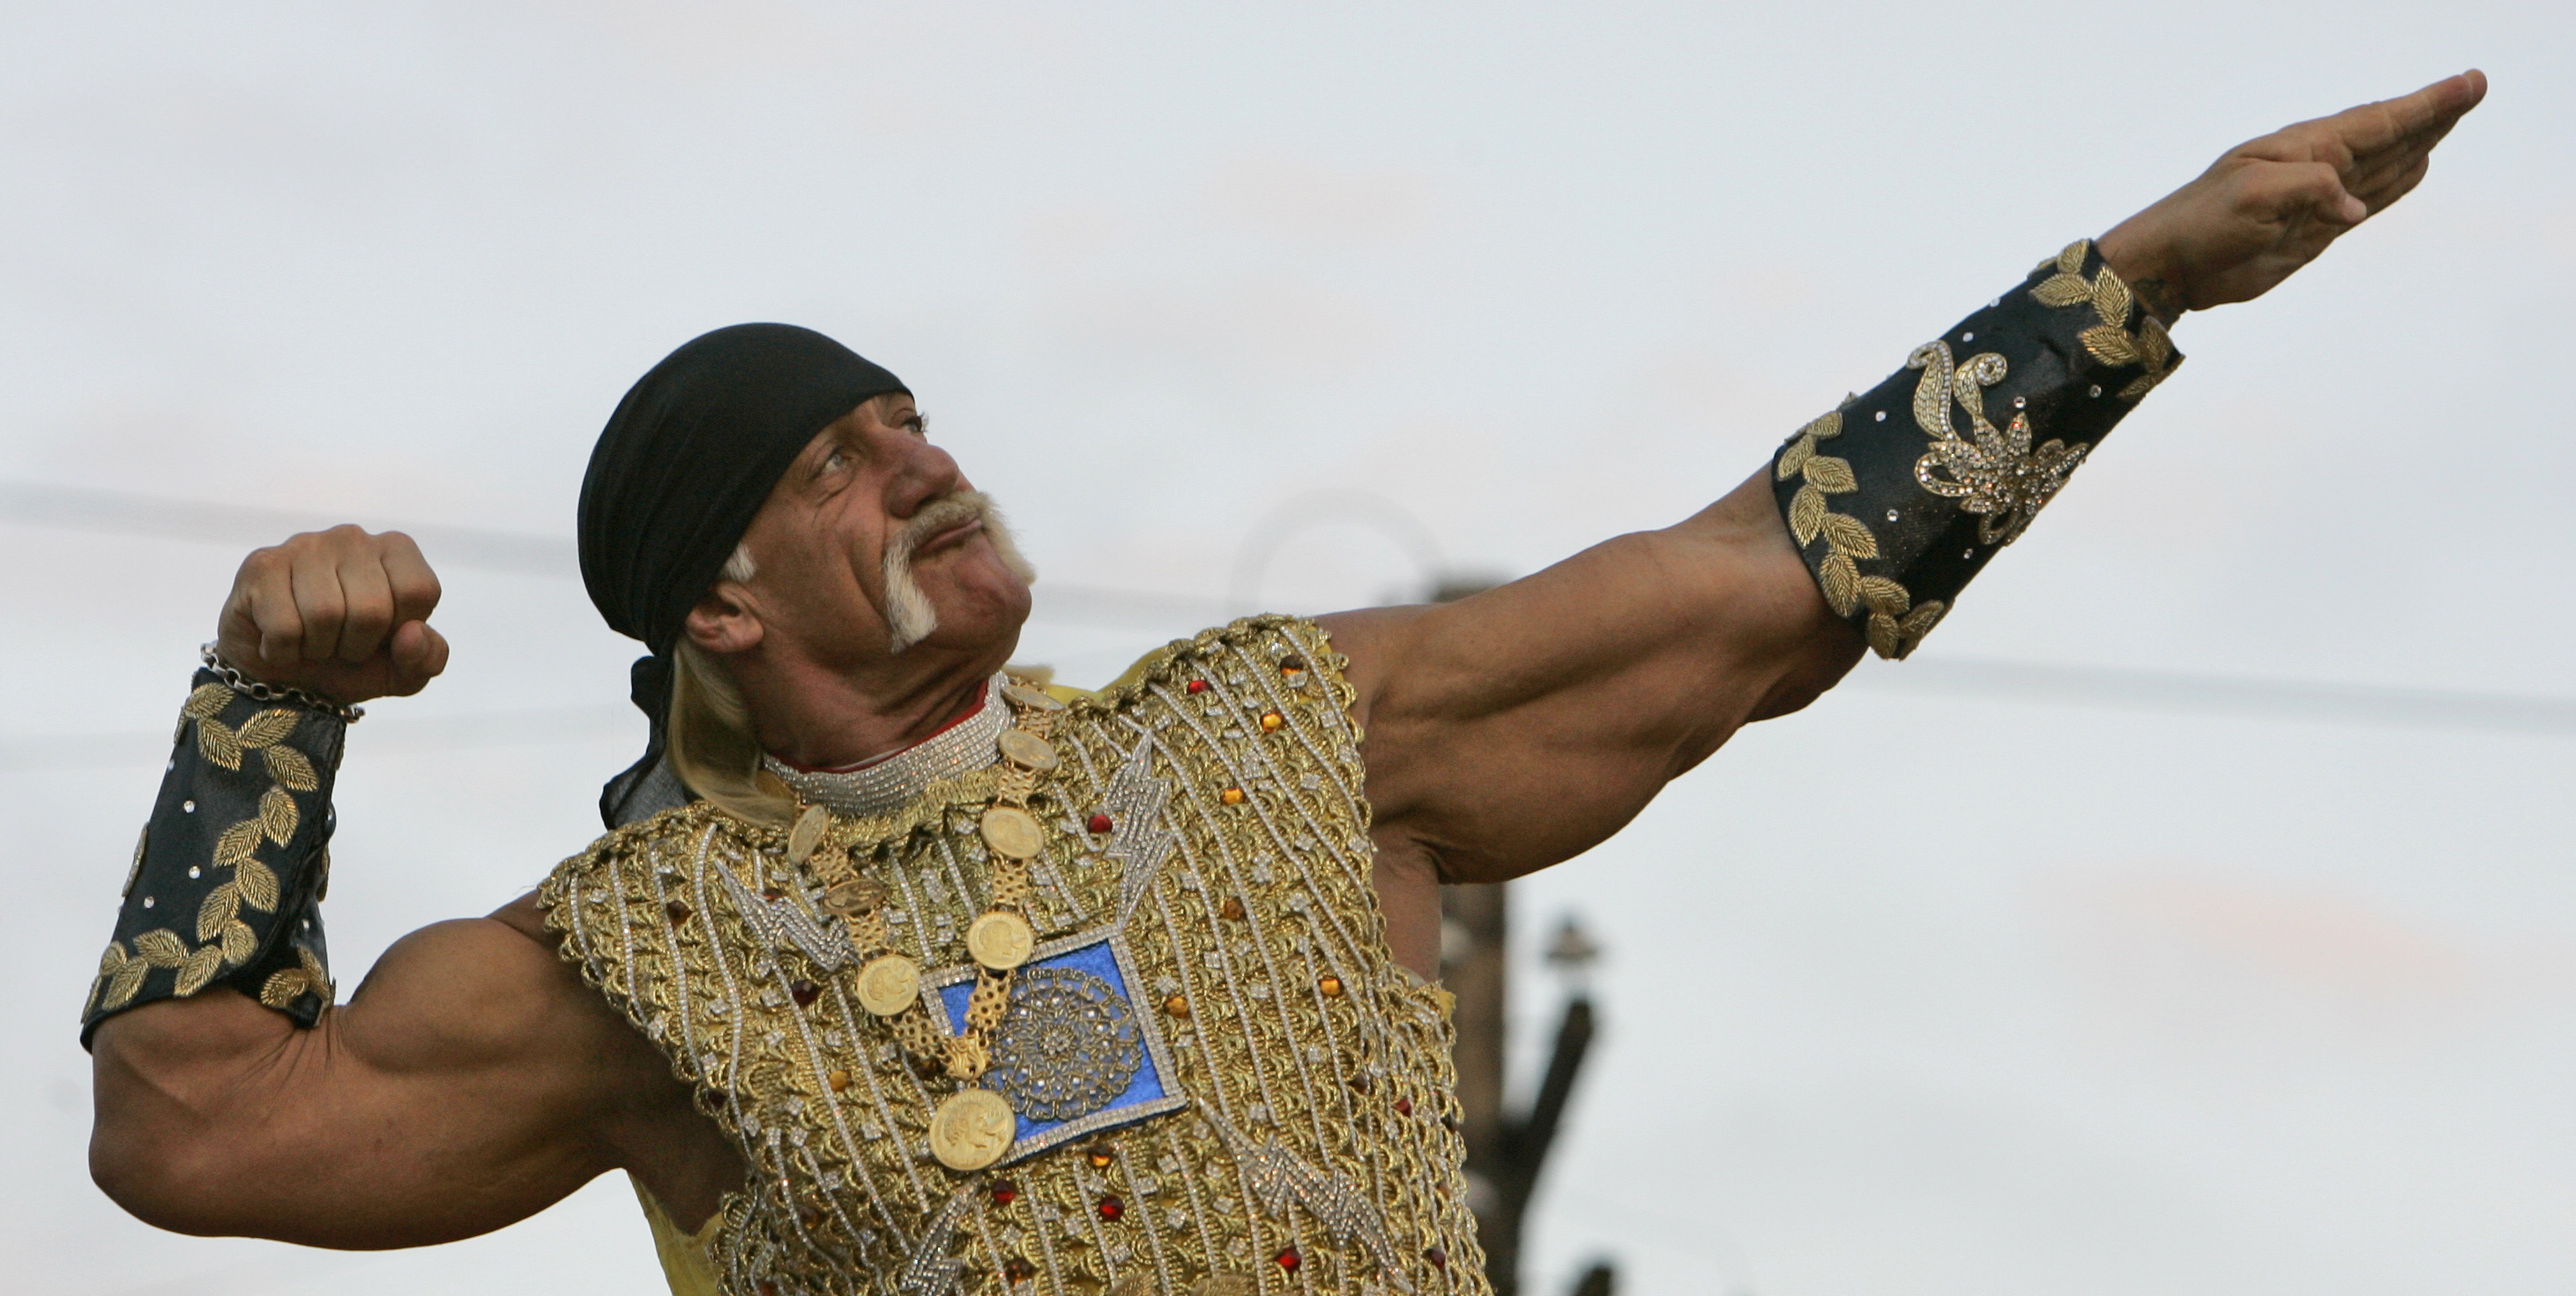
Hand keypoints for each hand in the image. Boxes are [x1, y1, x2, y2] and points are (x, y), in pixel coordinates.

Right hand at [215, 526, 449, 704]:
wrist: (284, 679)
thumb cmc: (351, 663)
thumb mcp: (404, 671)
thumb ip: (429, 657)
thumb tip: (411, 633)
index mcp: (397, 549)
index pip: (419, 591)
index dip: (400, 629)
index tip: (382, 635)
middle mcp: (352, 537)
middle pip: (372, 608)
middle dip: (357, 645)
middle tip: (340, 642)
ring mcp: (305, 545)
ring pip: (325, 615)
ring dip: (319, 648)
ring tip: (311, 639)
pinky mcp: (262, 565)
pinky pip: (284, 627)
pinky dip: (284, 651)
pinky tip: (279, 640)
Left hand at [2096, 70, 2485, 318]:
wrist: (2171, 264)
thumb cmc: (2201, 223)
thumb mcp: (2253, 198)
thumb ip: (2310, 192)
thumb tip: (2354, 209)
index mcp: (2305, 149)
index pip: (2379, 121)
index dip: (2427, 104)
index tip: (2468, 84)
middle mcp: (2317, 166)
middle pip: (2390, 134)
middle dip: (2433, 112)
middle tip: (2475, 86)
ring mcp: (2318, 198)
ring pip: (2384, 164)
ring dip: (2422, 141)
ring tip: (2453, 117)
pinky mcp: (2314, 229)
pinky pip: (2367, 199)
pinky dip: (2396, 182)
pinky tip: (2416, 166)